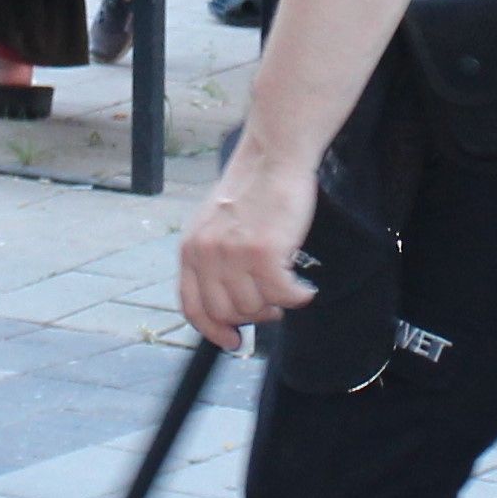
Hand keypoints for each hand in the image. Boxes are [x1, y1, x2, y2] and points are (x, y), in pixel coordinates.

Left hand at [179, 142, 319, 348]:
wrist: (272, 156)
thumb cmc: (252, 188)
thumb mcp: (215, 223)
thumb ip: (213, 259)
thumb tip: (230, 302)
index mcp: (191, 249)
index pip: (192, 306)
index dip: (212, 330)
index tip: (231, 341)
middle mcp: (207, 254)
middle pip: (227, 312)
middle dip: (253, 316)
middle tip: (272, 307)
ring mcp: (234, 255)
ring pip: (255, 307)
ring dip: (277, 305)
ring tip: (288, 289)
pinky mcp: (264, 252)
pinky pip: (283, 296)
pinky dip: (298, 297)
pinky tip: (305, 289)